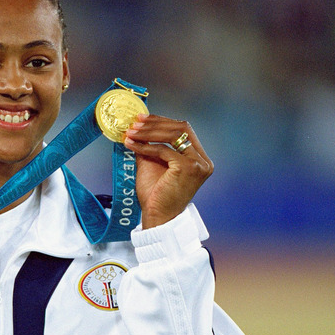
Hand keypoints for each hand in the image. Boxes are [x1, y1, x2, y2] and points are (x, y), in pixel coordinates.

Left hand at [124, 114, 213, 228]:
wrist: (158, 217)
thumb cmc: (155, 194)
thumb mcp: (152, 163)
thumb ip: (149, 145)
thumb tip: (137, 127)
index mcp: (198, 157)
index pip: (183, 129)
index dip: (162, 121)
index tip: (141, 118)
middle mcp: (203, 160)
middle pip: (181, 128)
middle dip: (155, 123)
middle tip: (135, 122)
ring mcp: (198, 164)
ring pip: (173, 136)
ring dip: (148, 132)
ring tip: (130, 132)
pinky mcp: (188, 168)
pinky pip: (164, 150)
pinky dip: (146, 146)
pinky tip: (132, 145)